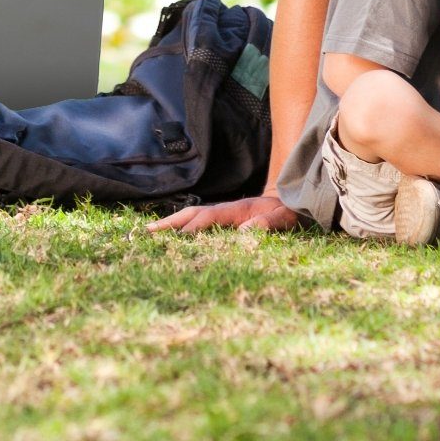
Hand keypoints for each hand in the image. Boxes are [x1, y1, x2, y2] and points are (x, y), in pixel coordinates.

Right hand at [151, 192, 302, 234]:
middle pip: (192, 214)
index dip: (193, 228)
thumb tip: (245, 231)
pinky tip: (168, 237)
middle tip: (147, 232)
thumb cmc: (290, 211)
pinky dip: (180, 228)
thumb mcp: (286, 217)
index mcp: (237, 210)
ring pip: (191, 217)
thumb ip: (270, 223)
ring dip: (170, 224)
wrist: (292, 200)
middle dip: (170, 223)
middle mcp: (225, 210)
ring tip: (147, 233)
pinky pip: (198, 223)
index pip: (209, 217)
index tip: (178, 240)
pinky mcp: (223, 220)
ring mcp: (222, 214)